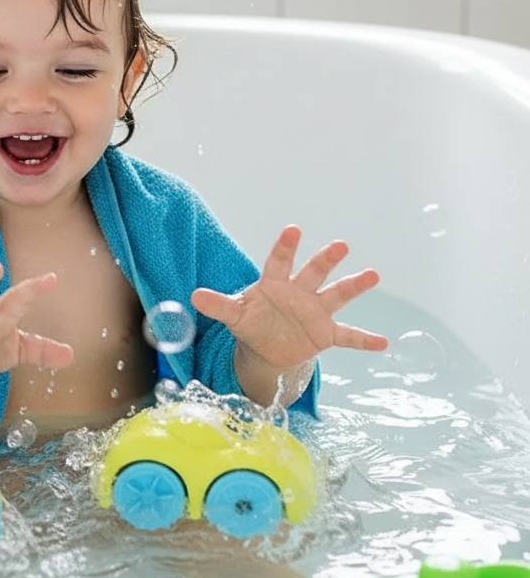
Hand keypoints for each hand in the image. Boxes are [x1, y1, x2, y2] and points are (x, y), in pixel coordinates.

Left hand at [190, 225, 387, 372]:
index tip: (294, 230)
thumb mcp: (234, 315)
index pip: (279, 261)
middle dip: (326, 259)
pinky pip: (348, 336)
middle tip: (340, 245)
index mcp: (275, 283)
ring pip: (337, 295)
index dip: (286, 246)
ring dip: (354, 285)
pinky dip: (364, 340)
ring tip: (372, 275)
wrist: (268, 347)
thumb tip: (194, 296)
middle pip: (314, 272)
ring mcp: (316, 311)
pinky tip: (384, 343)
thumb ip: (218, 304)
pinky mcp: (325, 333)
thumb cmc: (252, 322)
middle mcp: (299, 292)